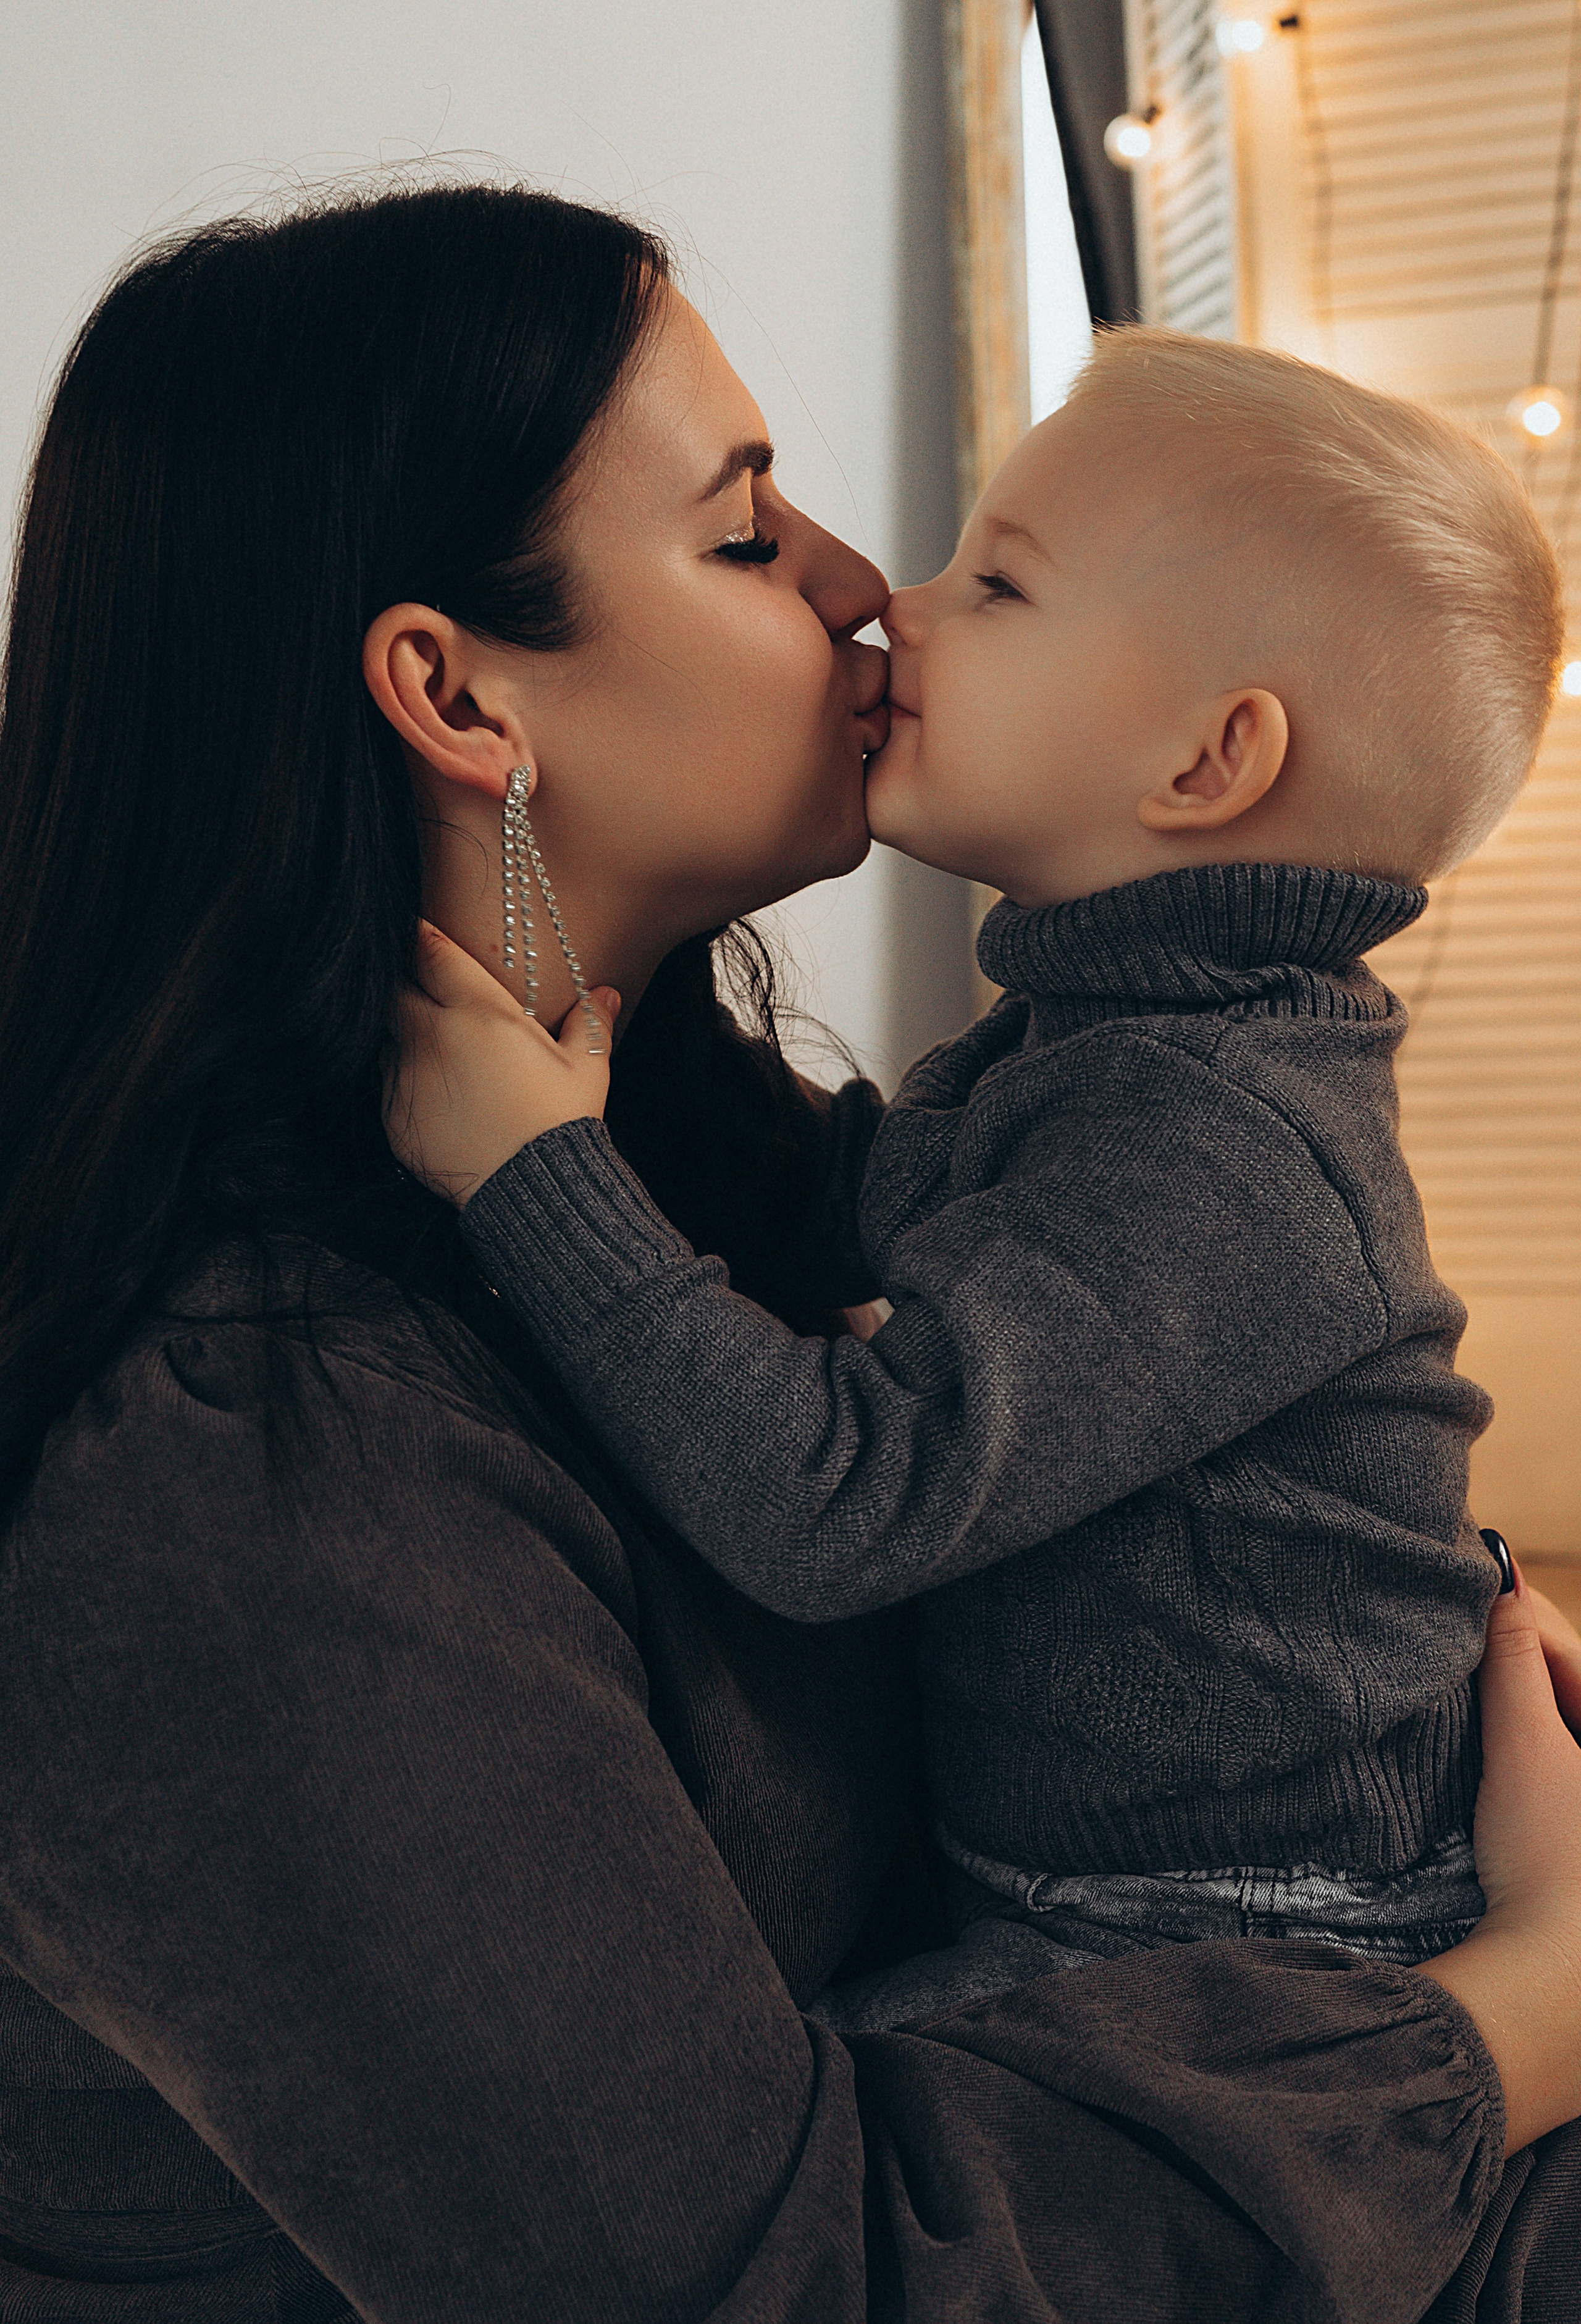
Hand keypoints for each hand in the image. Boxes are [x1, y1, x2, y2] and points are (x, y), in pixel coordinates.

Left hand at [383, 921, 619, 1209]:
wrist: (531, 1191)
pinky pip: (387, 1082)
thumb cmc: (562, 1122)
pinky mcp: (394, 1116)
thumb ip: (589, 1024)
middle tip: (430, 994)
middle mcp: (433, 1036)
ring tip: (437, 1051)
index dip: (422, 936)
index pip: (432, 954)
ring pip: (389, 1036)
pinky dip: (405, 1079)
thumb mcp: (586, 1069)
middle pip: (396, 990)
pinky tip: (436, 1094)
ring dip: (406, 1035)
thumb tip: (605, 993)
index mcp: (480, 1013)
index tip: (419, 928)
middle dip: (409, 986)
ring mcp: (407, 1077)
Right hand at [1419, 1564, 1580, 2151]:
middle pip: (1577, 1691)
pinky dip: (1532, 1747)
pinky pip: (1565, 1770)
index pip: (1576, 1655)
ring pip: (1570, 1730)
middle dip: (1523, 1656)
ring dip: (1525, 1701)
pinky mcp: (1580, 1850)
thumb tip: (1500, 1588)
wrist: (1555, 1992)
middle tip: (1465, 1624)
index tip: (1474, 1584)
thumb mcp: (1523, 1747)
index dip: (1520, 1616)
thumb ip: (1511, 1661)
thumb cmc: (1552, 1866)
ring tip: (1473, 1678)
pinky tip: (1495, 1746)